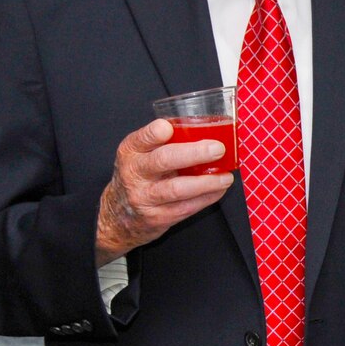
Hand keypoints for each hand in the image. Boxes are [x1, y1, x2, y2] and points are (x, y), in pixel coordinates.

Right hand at [93, 118, 233, 262]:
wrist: (118, 216)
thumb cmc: (137, 177)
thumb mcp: (139, 155)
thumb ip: (161, 142)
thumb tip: (202, 128)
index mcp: (131, 152)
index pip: (142, 138)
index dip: (155, 132)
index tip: (169, 127)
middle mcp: (135, 173)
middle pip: (164, 160)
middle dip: (194, 153)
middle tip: (217, 149)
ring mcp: (145, 197)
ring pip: (178, 189)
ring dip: (207, 182)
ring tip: (226, 177)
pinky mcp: (157, 217)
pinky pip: (186, 207)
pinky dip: (207, 198)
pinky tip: (218, 190)